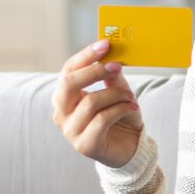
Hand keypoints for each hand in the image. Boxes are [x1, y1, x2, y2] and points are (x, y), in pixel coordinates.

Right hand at [52, 40, 144, 167]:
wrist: (132, 149)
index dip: (85, 56)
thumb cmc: (122, 119)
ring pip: (90, 102)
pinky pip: (102, 120)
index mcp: (65, 96)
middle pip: (69, 84)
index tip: (105, 44)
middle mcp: (61, 113)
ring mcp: (70, 130)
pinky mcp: (85, 145)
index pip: (68, 70)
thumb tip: (111, 58)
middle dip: (94, 71)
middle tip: (116, 65)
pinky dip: (120, 110)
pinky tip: (132, 108)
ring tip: (131, 97)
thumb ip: (112, 78)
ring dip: (115, 95)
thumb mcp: (119, 94)